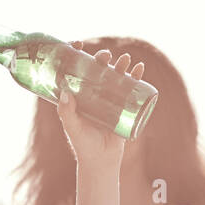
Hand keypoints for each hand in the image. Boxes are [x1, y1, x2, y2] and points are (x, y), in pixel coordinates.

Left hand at [57, 46, 143, 171]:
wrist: (101, 161)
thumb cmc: (83, 145)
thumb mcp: (73, 127)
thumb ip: (67, 112)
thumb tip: (65, 91)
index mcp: (77, 96)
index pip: (74, 70)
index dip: (75, 55)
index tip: (77, 43)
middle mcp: (92, 94)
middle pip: (97, 70)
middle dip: (101, 58)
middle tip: (105, 56)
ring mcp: (108, 99)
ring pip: (115, 76)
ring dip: (121, 65)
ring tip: (126, 60)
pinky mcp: (122, 106)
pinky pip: (130, 88)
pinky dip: (136, 77)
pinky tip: (139, 69)